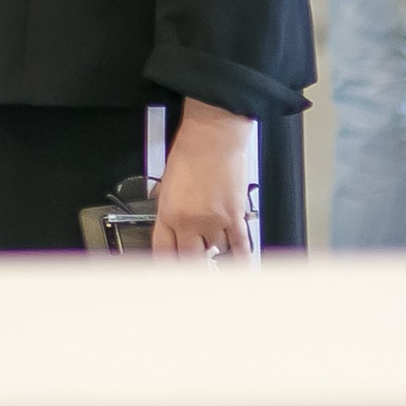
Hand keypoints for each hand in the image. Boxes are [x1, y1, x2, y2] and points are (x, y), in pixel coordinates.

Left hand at [152, 99, 254, 258]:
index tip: (168, 269)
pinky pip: (241, 247)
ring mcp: (215, 222)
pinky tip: (239, 267)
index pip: (164, 251)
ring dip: (213, 252)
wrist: (213, 137)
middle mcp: (191, 221)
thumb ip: (168, 208)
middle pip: (190, 260)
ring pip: (215, 252)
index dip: (166, 264)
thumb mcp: (165, 183)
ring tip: (212, 250)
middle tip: (191, 267)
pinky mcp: (236, 217)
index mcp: (169, 213)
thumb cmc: (189, 152)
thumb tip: (169, 225)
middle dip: (190, 265)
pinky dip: (240, 259)